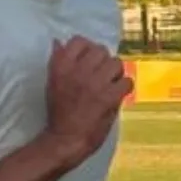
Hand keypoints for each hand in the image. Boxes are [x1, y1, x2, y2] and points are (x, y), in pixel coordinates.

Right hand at [44, 35, 130, 163]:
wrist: (66, 139)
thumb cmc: (58, 112)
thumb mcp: (52, 82)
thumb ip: (60, 62)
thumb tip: (59, 41)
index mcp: (61, 65)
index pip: (80, 41)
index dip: (88, 49)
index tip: (89, 61)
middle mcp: (78, 70)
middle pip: (101, 50)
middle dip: (104, 61)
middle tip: (102, 75)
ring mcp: (95, 82)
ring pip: (116, 63)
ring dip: (116, 73)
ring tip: (111, 84)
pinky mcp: (109, 96)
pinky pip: (127, 81)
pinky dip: (125, 88)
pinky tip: (118, 95)